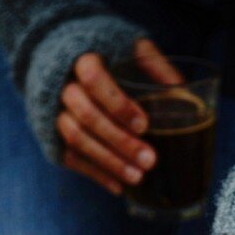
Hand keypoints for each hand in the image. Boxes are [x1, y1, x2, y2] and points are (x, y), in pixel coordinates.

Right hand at [57, 38, 178, 194]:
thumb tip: (183, 91)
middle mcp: (62, 85)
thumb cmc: (104, 54)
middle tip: (150, 160)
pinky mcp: (51, 133)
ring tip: (137, 178)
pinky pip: (70, 157)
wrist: (59, 58)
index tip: (144, 125)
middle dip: (119, 141)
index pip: (93, 79)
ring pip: (76, 138)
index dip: (118, 104)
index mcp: (81, 57)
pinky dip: (96, 174)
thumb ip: (153, 63)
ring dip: (109, 162)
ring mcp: (53, 110)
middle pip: (86, 115)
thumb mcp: (129, 47)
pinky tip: (119, 187)